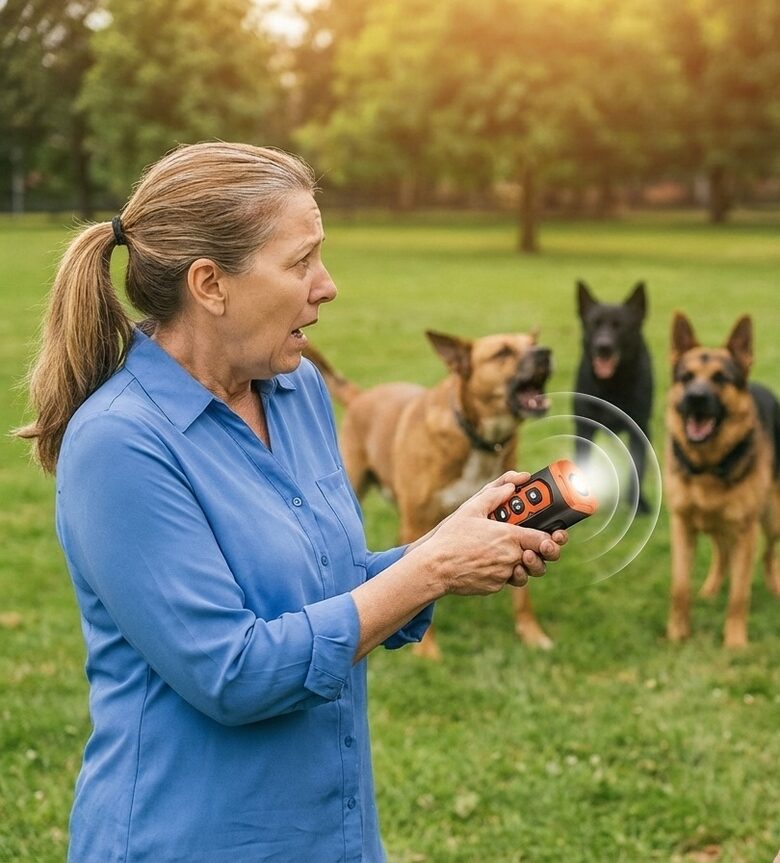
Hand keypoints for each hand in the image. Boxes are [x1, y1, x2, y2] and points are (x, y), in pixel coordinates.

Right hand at [418, 471, 566, 596]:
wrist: (435, 568)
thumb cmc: (451, 538)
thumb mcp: (471, 509)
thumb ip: (494, 495)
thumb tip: (511, 487)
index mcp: (509, 537)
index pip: (545, 539)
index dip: (552, 538)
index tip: (553, 534)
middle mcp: (511, 557)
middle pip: (541, 559)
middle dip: (543, 553)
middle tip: (537, 546)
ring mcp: (503, 574)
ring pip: (525, 572)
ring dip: (524, 564)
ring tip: (514, 556)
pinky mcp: (494, 587)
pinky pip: (506, 580)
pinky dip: (503, 572)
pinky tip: (490, 563)